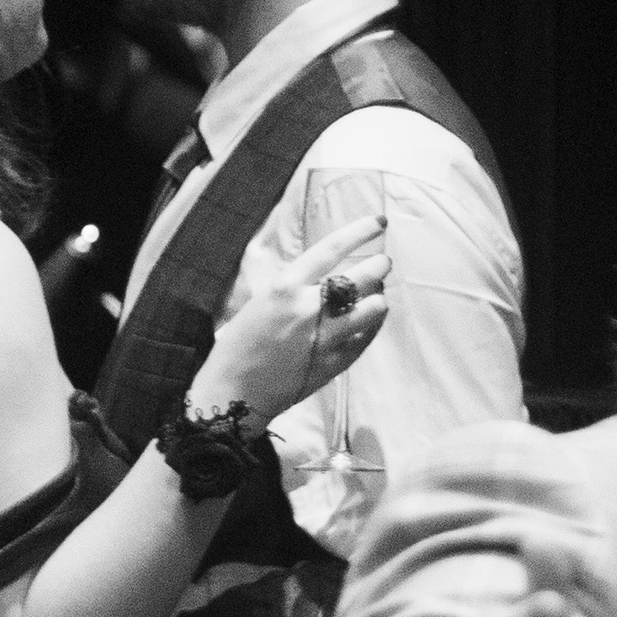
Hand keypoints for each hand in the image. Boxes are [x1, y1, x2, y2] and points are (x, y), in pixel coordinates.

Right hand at [198, 214, 392, 416]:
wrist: (234, 394)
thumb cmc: (237, 346)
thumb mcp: (257, 303)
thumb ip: (290, 286)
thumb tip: (318, 269)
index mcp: (285, 287)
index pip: (332, 249)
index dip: (359, 231)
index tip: (378, 223)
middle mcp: (308, 308)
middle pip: (362, 276)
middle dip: (378, 266)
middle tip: (381, 264)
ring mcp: (326, 337)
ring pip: (373, 307)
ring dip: (378, 297)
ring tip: (374, 295)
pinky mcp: (336, 362)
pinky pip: (368, 337)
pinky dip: (372, 325)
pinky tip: (368, 322)